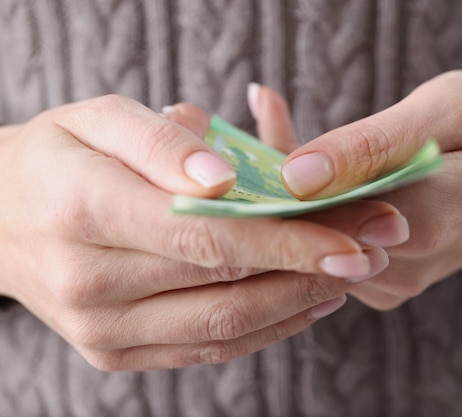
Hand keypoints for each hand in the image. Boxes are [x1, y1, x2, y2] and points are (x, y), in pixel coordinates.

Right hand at [0, 95, 399, 369]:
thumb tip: (224, 180)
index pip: (206, 236)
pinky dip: (264, 329)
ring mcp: (100, 330)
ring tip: (349, 276)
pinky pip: (205, 350)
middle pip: (225, 287)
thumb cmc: (59, 157)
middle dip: (311, 270)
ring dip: (297, 304)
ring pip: (223, 328)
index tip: (355, 239)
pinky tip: (304, 303)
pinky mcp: (113, 354)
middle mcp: (90, 283)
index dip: (288, 242)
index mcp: (84, 211)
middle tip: (375, 250)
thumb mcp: (100, 118)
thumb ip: (161, 143)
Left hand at [251, 69, 461, 309]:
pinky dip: (310, 206)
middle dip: (274, 184)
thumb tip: (296, 177)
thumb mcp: (447, 110)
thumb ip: (374, 146)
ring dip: (288, 192)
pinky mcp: (383, 281)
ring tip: (275, 126)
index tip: (246, 146)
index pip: (326, 219)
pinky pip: (328, 246)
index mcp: (429, 224)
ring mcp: (393, 282)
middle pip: (311, 235)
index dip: (279, 187)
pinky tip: (302, 162)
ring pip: (312, 243)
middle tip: (255, 122)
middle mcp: (406, 269)